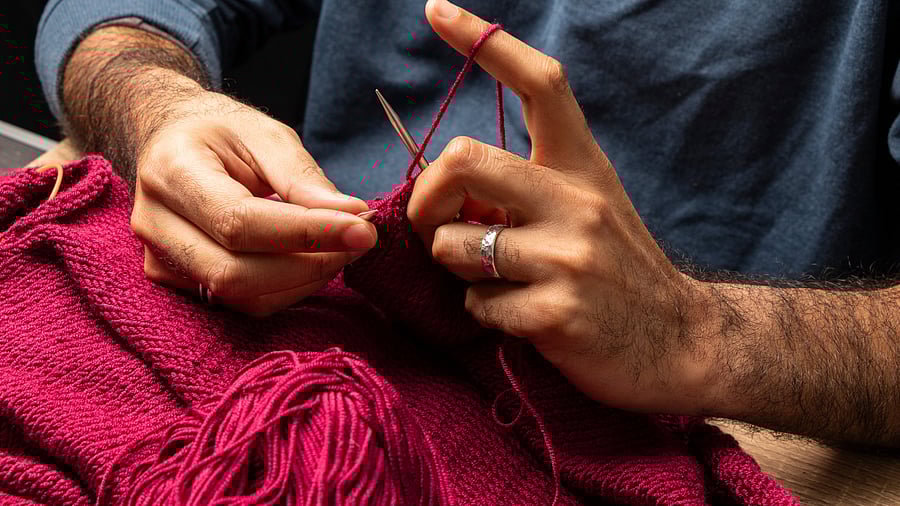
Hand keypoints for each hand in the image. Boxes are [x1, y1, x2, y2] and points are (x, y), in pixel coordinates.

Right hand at [130, 89, 376, 315]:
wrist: (172, 144)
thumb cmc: (221, 134)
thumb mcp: (265, 135)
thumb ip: (304, 177)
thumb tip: (353, 216)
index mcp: (172, 172)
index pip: (239, 222)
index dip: (306, 233)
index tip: (361, 228)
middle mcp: (156, 223)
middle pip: (235, 273)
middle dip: (310, 264)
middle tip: (360, 240)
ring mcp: (161, 261)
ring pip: (242, 297)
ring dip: (306, 279)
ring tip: (341, 246)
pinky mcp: (179, 284)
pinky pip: (243, 303)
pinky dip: (289, 287)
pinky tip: (314, 260)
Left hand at [410, 0, 716, 413]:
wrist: (682, 344)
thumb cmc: (620, 272)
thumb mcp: (589, 209)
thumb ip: (528, 188)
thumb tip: (451, 185)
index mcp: (583, 165)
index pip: (540, 82)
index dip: (484, 41)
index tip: (437, 9)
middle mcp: (577, 199)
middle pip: (463, 159)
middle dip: (426, 198)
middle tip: (436, 225)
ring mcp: (569, 256)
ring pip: (454, 244)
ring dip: (456, 267)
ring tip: (496, 280)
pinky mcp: (557, 312)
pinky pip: (477, 304)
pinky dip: (483, 313)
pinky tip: (521, 318)